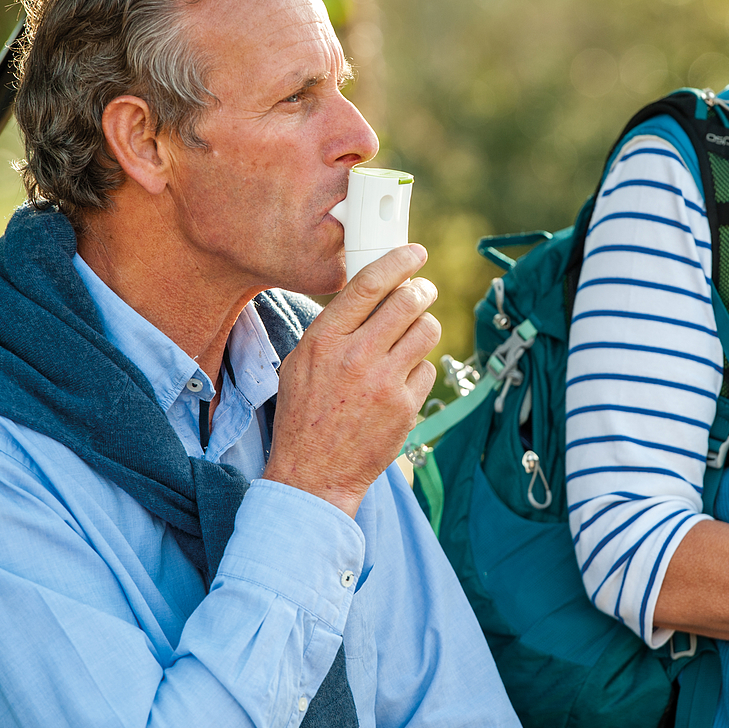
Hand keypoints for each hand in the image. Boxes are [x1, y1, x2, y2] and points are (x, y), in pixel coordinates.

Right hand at [264, 244, 439, 516]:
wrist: (313, 474)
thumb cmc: (303, 416)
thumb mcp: (301, 362)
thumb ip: (332, 328)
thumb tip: (367, 295)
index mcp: (325, 340)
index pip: (369, 284)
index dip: (398, 261)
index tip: (413, 253)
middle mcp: (356, 356)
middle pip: (408, 301)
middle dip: (422, 290)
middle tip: (422, 291)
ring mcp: (385, 382)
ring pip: (427, 330)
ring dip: (425, 326)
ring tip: (414, 334)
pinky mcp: (405, 406)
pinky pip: (428, 369)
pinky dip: (419, 368)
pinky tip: (402, 379)